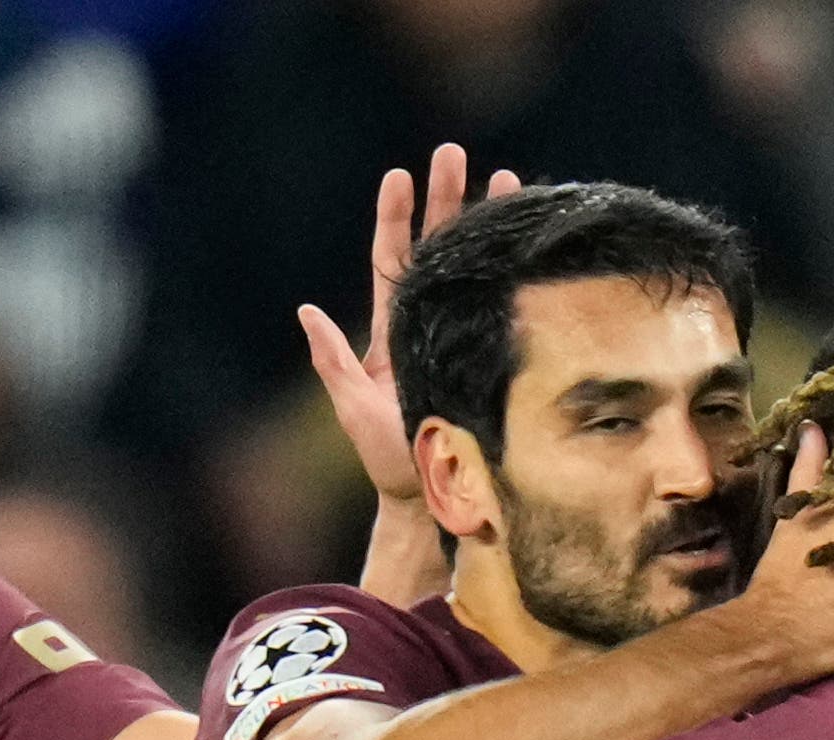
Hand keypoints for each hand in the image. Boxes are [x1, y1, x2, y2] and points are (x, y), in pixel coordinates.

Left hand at [303, 144, 521, 505]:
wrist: (428, 493)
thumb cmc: (383, 456)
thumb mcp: (350, 407)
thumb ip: (331, 359)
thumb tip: (306, 309)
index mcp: (389, 330)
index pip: (391, 260)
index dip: (395, 217)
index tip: (400, 174)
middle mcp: (423, 322)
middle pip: (435, 247)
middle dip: (446, 199)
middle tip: (455, 153)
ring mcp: (455, 332)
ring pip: (471, 266)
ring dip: (485, 223)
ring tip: (506, 178)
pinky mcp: (483, 351)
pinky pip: (497, 302)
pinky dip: (510, 269)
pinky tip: (527, 242)